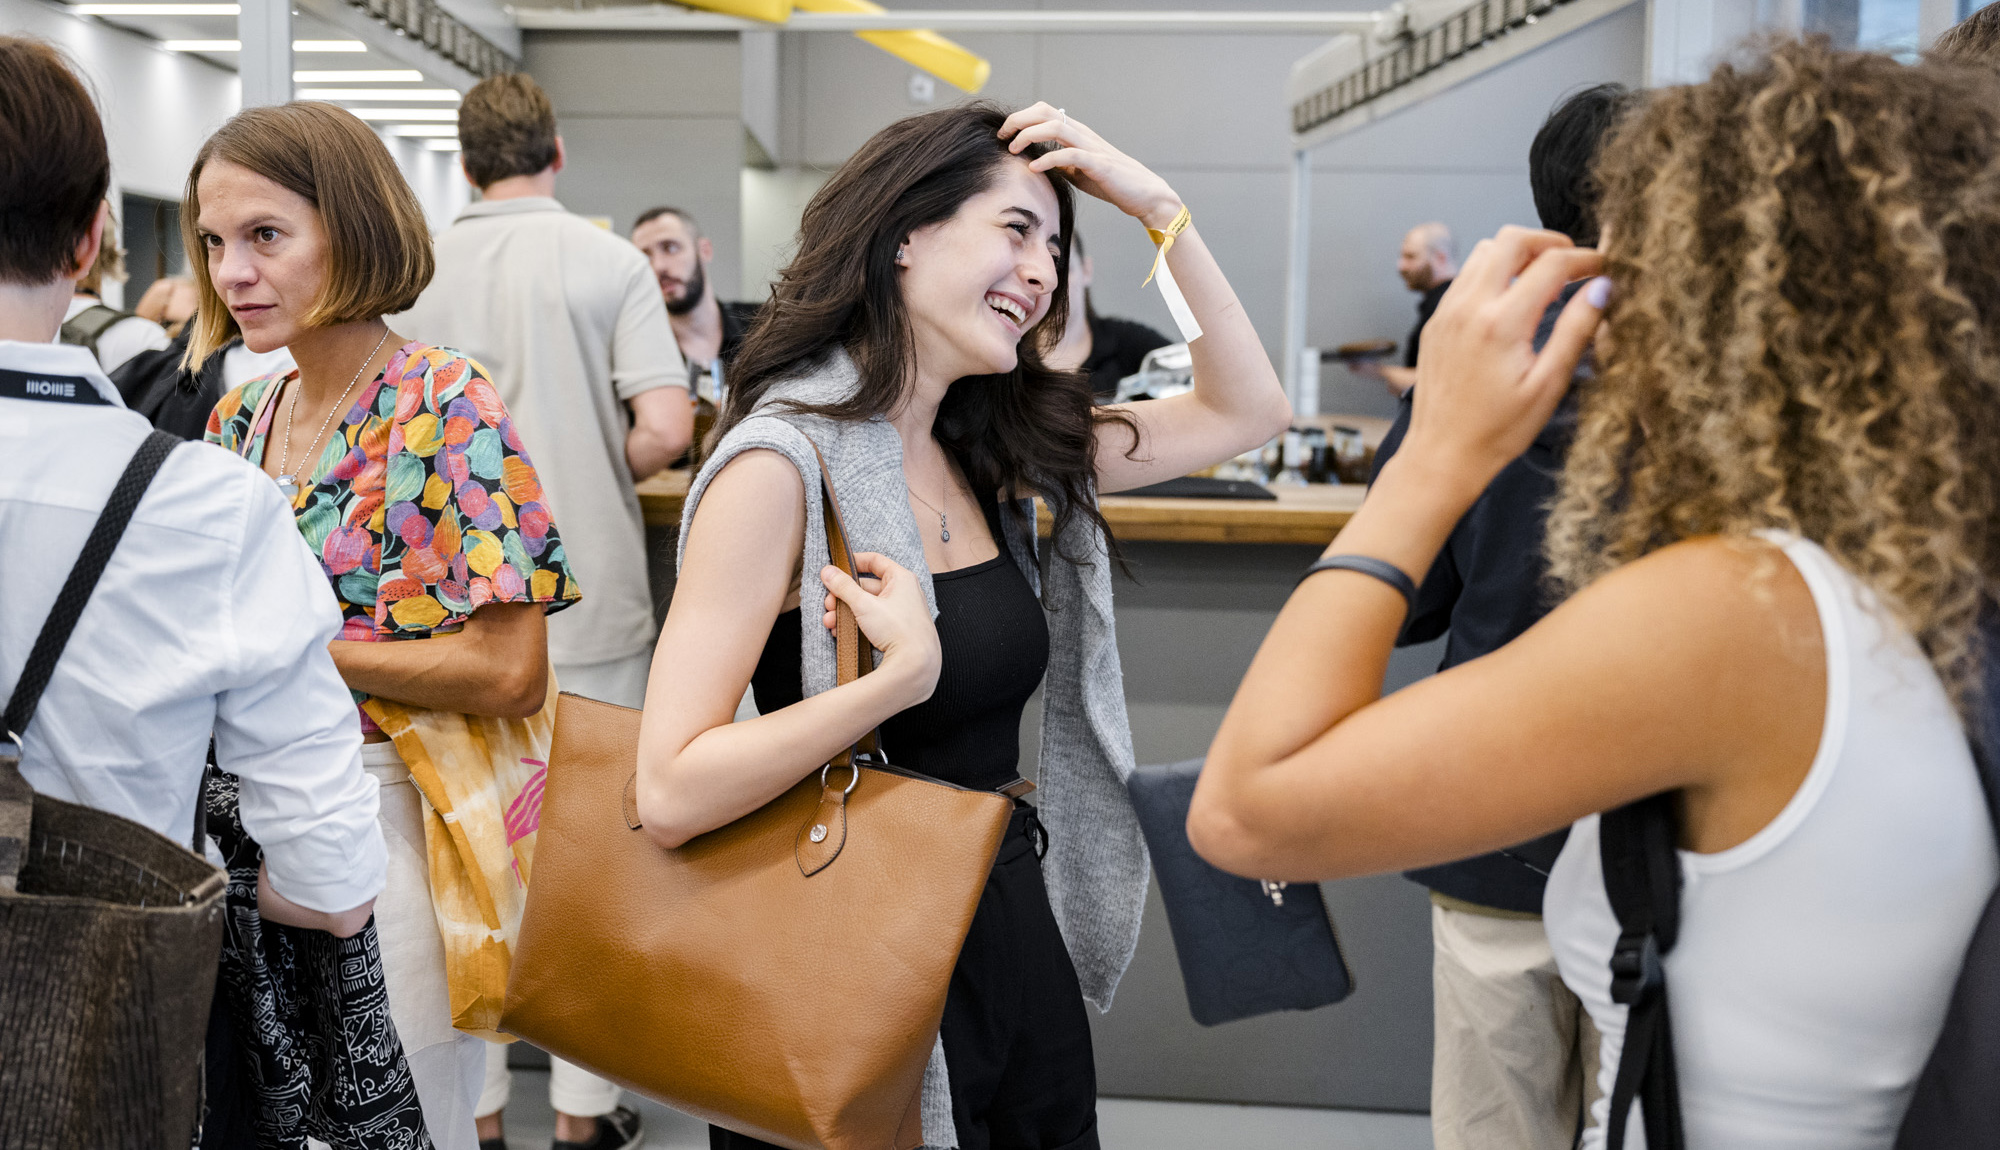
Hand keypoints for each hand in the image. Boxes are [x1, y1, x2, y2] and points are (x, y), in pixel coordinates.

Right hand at [821, 552, 940, 705]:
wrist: (915, 664)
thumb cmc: (897, 629)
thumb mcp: (864, 605)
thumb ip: (844, 587)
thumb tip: (828, 571)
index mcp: (901, 578)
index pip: (875, 561)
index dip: (853, 562)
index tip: (836, 569)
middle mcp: (903, 592)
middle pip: (865, 586)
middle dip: (843, 597)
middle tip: (828, 605)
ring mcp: (900, 611)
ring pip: (866, 606)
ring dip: (845, 612)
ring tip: (830, 623)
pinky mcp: (896, 628)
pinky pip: (872, 620)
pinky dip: (856, 623)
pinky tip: (840, 632)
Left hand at [999, 102, 1181, 228]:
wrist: (1144, 194)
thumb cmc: (1112, 183)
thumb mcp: (1079, 171)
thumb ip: (1060, 164)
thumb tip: (1036, 163)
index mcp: (1077, 133)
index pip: (1045, 112)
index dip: (1021, 117)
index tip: (1004, 133)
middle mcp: (1083, 134)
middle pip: (1045, 112)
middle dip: (1019, 120)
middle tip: (1002, 136)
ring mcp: (1091, 147)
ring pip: (1055, 127)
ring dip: (1029, 135)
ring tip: (1013, 149)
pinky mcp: (1099, 164)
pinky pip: (1069, 155)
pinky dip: (1048, 159)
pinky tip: (1034, 168)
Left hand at [1398, 225, 1605, 492]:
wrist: (1442, 455)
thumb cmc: (1497, 431)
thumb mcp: (1548, 384)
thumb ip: (1577, 330)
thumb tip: (1602, 287)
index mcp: (1501, 323)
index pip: (1551, 264)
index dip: (1585, 259)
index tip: (1604, 268)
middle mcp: (1468, 308)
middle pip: (1510, 239)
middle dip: (1548, 242)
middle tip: (1573, 263)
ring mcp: (1447, 312)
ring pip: (1483, 251)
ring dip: (1517, 254)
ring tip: (1544, 280)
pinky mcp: (1436, 323)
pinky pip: (1465, 277)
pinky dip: (1492, 272)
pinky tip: (1512, 300)